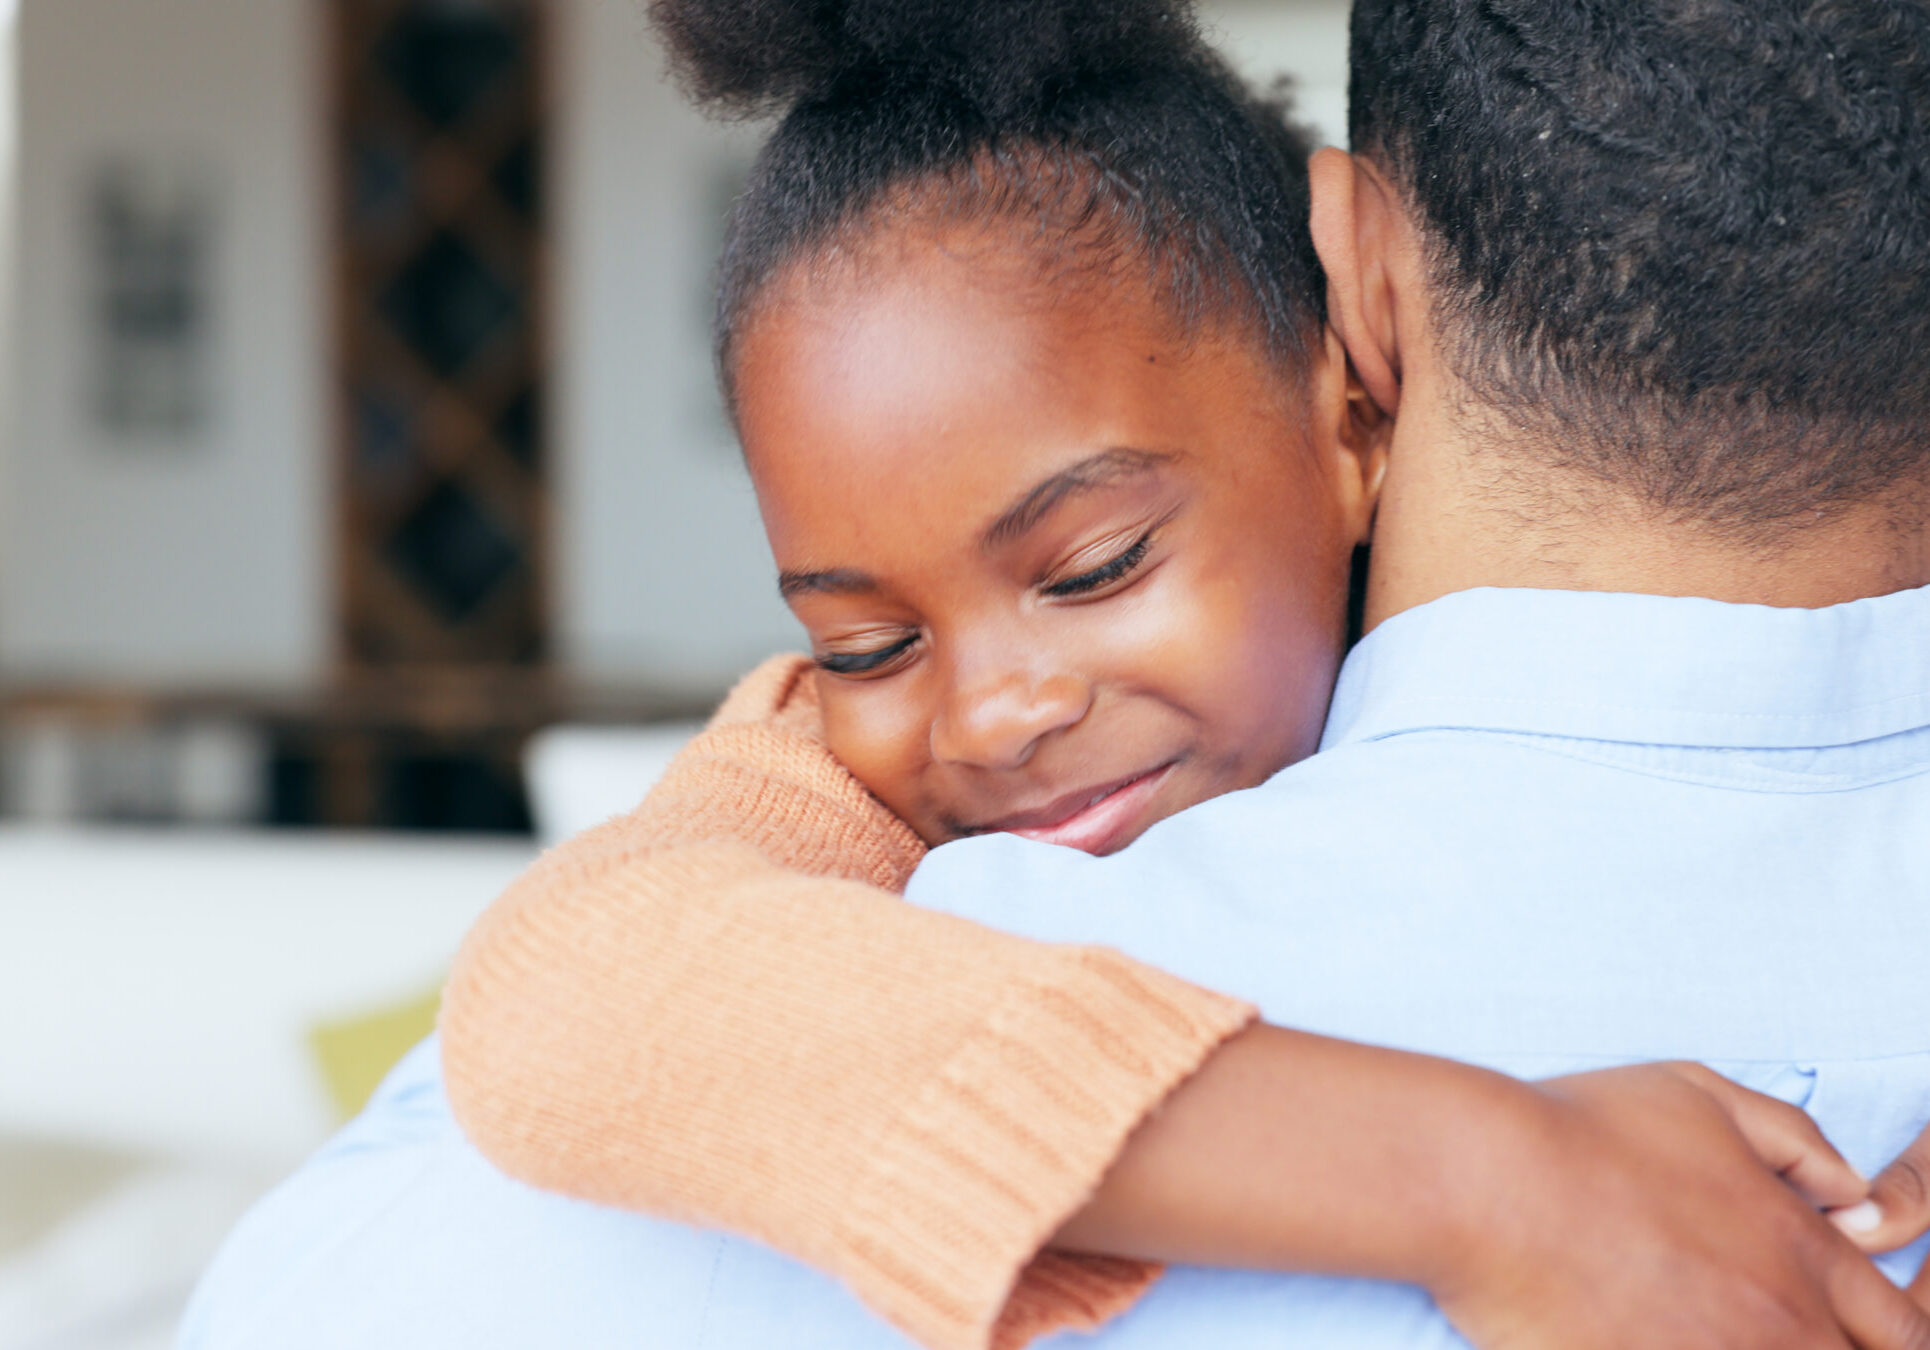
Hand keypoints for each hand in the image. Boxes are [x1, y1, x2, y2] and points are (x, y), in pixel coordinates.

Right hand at [1432, 1062, 1929, 1349]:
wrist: (1486, 1182)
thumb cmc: (1580, 1129)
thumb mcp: (1698, 1096)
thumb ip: (1792, 1140)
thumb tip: (1849, 1188)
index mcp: (1800, 1247)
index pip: (1901, 1327)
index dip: (1888, 1334)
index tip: (1852, 1328)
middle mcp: (1779, 1320)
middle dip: (1834, 1349)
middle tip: (1769, 1326)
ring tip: (1701, 1330)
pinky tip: (1653, 1340)